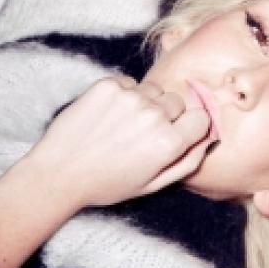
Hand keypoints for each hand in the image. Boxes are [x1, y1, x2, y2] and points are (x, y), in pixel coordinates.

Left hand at [24, 76, 213, 207]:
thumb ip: (188, 161)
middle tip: (140, 135)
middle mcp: (153, 115)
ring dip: (146, 102)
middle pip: (178, 102)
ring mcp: (130, 97)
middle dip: (166, 115)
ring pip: (154, 90)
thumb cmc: (107, 184)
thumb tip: (210, 138)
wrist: (58, 172)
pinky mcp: (108, 85)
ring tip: (122, 125)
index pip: (201, 118)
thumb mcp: (153, 184)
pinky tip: (107, 116)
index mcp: (169, 143)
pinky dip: (123, 95)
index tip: (175, 134)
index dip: (189, 127)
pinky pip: (130, 83)